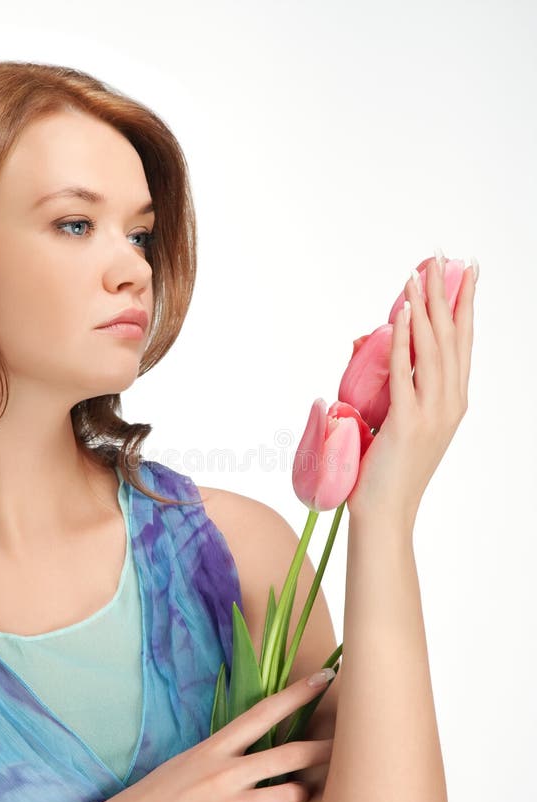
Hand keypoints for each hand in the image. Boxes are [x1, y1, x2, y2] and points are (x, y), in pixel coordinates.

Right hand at [78, 672, 334, 801]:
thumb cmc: (155, 797)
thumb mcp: (188, 762)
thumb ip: (222, 755)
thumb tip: (254, 748)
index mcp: (214, 747)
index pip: (264, 712)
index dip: (298, 695)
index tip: (324, 679)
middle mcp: (224, 771)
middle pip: (287, 754)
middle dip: (322, 748)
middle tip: (348, 743)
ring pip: (288, 795)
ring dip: (303, 796)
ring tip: (304, 796)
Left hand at [346, 255, 475, 526]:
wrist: (385, 514)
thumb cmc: (387, 470)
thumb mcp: (399, 421)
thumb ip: (395, 384)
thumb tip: (367, 343)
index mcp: (453, 401)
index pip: (463, 342)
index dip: (464, 304)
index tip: (465, 272)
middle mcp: (450, 402)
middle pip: (453, 336)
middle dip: (447, 293)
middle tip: (444, 257)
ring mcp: (432, 413)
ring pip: (432, 348)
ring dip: (424, 307)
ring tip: (418, 273)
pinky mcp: (408, 423)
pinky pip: (405, 371)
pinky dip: (403, 338)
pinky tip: (401, 313)